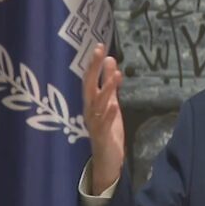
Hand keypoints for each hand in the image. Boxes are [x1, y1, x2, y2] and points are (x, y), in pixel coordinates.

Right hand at [83, 43, 124, 194]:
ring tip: (114, 76)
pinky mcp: (102, 137)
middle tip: (100, 52)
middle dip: (94, 70)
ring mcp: (94, 124)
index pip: (90, 79)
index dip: (94, 63)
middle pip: (89, 87)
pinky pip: (104, 125)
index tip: (100, 46)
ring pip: (98, 105)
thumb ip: (110, 84)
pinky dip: (109, 116)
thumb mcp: (111, 103)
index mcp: (91, 102)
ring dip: (106, 90)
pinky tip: (115, 106)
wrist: (107, 159)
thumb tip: (110, 60)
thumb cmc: (107, 129)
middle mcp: (89, 111)